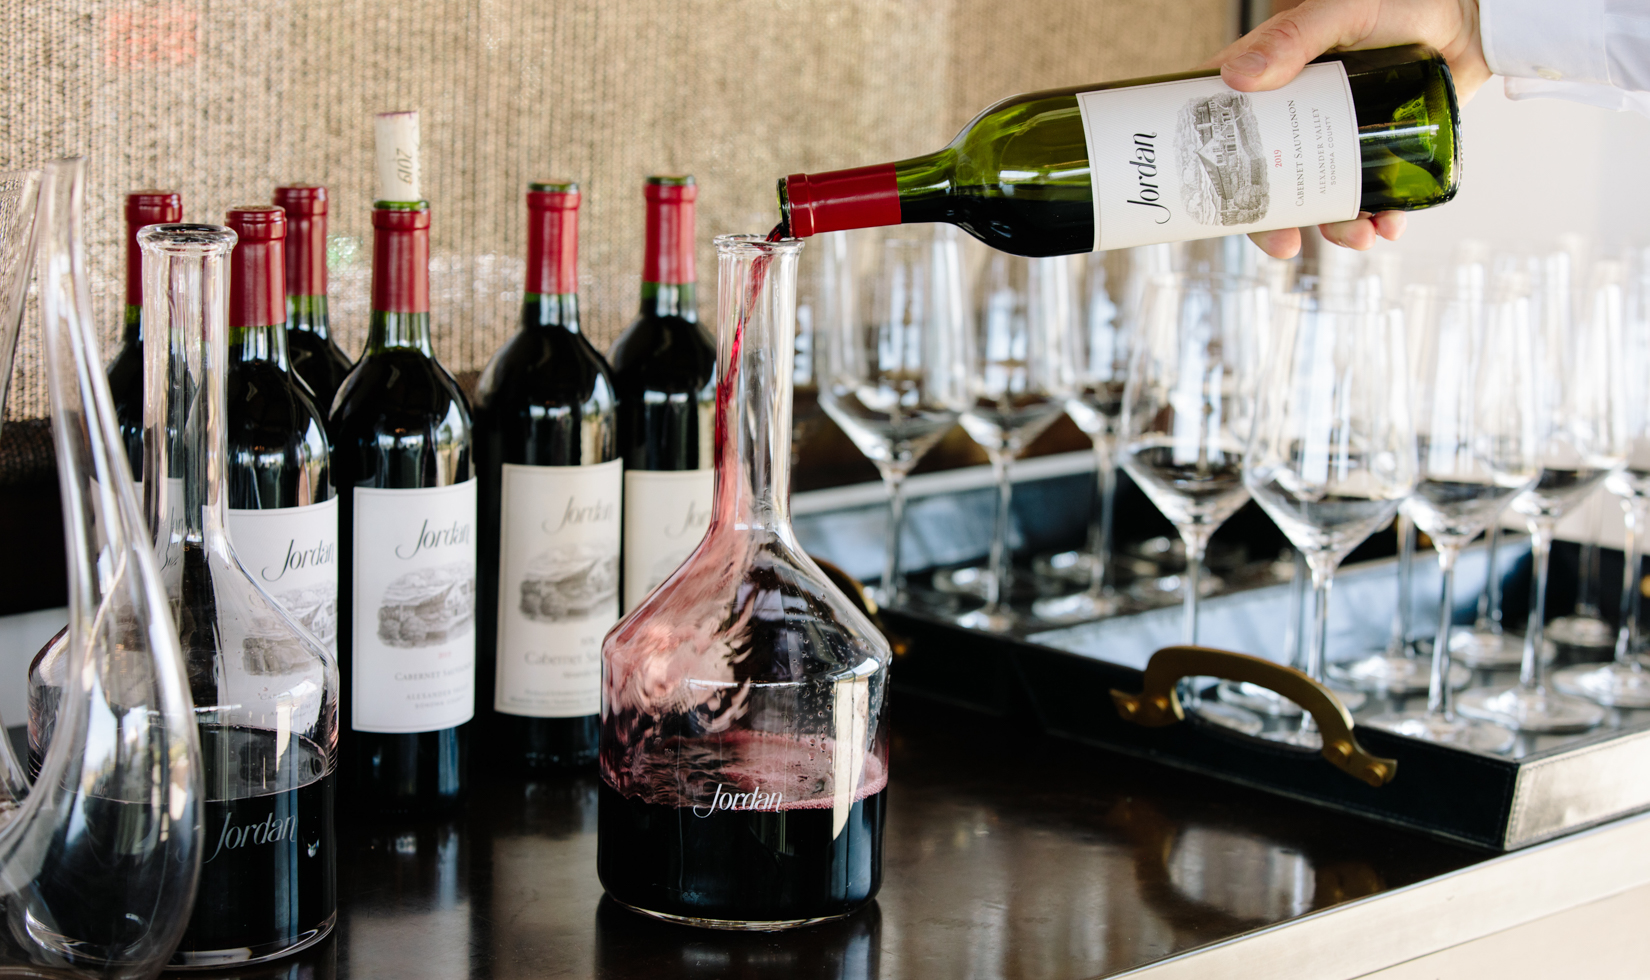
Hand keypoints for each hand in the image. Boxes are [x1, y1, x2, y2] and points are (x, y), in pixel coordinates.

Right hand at [1204, 0, 1490, 257]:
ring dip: (1334, 230)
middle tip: (1284, 246)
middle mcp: (1299, 120)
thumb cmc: (1402, 2)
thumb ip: (1291, 38)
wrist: (1470, 20)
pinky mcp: (1379, 155)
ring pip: (1321, 200)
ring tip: (1357, 238)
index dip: (1204, 166)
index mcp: (1273, 85)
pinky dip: (1378, 221)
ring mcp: (1339, 142)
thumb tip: (1236, 78)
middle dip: (1273, 225)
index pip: (1223, 128)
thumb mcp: (1339, 13)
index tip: (1205, 202)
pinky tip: (1388, 227)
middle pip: (1266, 183)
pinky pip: (1372, 199)